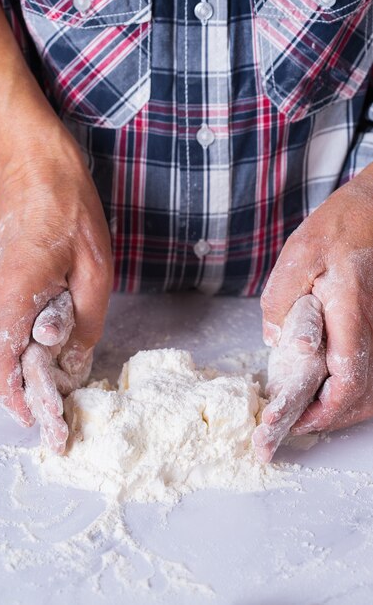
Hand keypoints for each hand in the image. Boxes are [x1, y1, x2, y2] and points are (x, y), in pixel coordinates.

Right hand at [0, 143, 112, 429]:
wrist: (41, 179)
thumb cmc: (72, 218)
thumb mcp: (95, 272)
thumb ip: (84, 324)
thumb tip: (73, 365)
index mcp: (15, 295)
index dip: (15, 398)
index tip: (39, 414)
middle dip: (7, 394)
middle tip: (43, 397)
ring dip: (3, 378)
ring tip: (40, 376)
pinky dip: (2, 358)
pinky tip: (34, 351)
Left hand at [260, 169, 372, 446]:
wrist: (371, 212)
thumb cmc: (338, 229)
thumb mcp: (299, 256)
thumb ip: (282, 300)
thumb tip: (276, 341)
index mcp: (352, 317)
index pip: (346, 380)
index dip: (321, 412)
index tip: (292, 425)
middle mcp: (372, 331)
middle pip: (361, 396)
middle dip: (327, 420)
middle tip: (291, 427)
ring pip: (370, 391)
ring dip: (340, 411)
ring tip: (306, 415)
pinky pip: (369, 373)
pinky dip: (351, 392)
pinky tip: (328, 391)